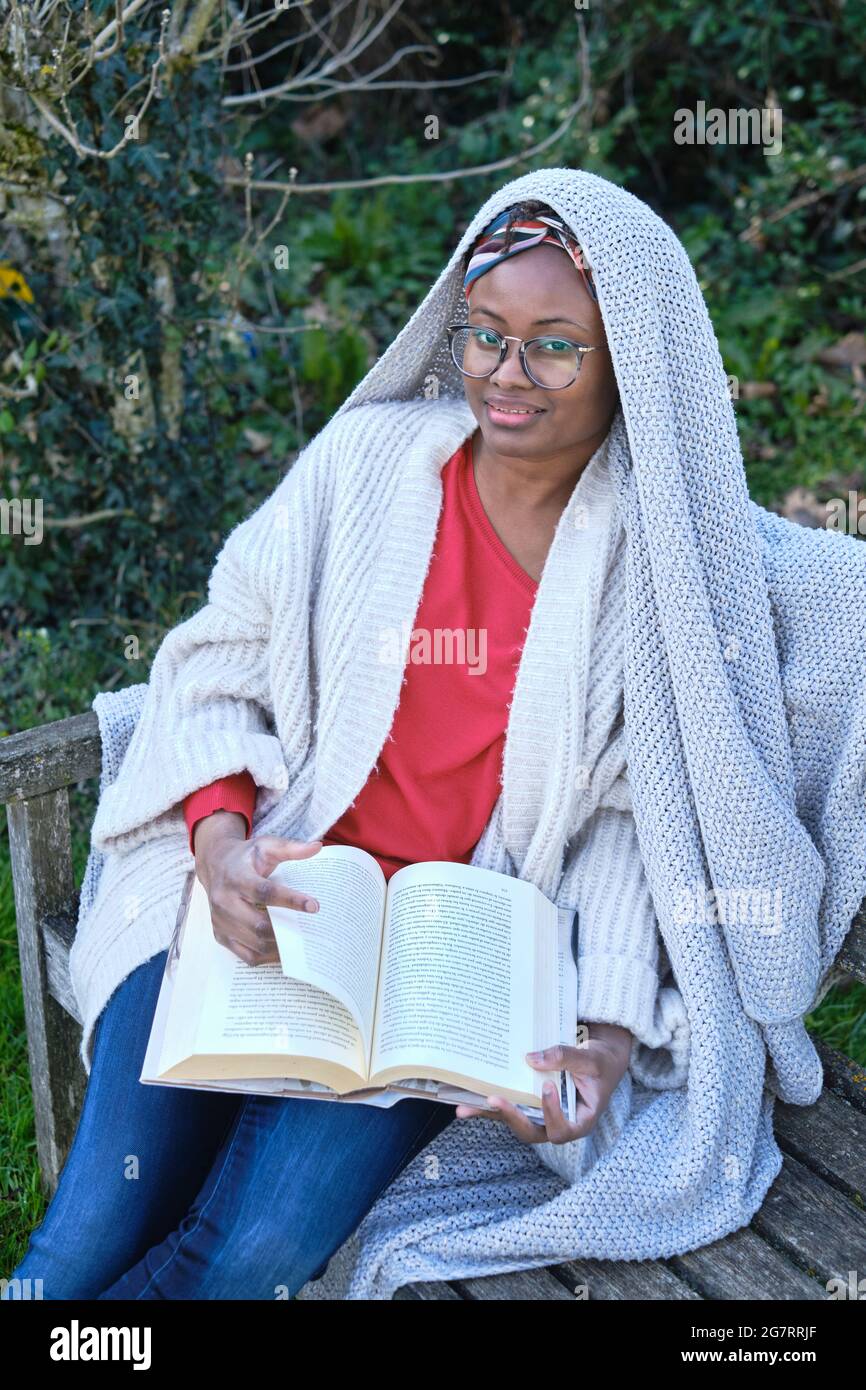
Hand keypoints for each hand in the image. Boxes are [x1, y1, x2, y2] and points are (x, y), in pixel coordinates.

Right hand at [194, 810, 322, 965]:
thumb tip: (317, 848)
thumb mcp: (266, 846)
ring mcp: (220, 921)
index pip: (264, 892)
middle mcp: (224, 901)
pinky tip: (285, 950)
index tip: (314, 906)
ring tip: (302, 942)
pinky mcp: (220, 935)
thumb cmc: (246, 857)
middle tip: (312, 932)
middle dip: (287, 929)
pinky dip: (268, 957)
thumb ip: (291, 848)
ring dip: (280, 946)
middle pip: (259, 924)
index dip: (290, 900)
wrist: (215, 865)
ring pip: (254, 943)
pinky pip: (246, 955)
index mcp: (236, 877)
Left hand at [454, 1021, 632, 1143]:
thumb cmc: (601, 1062)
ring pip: (515, 1121)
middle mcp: (559, 1123)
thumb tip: (532, 1059)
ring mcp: (542, 1116)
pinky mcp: (530, 1105)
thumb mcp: (591, 1059)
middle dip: (512, 1117)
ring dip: (491, 1114)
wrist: (599, 1059)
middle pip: (533, 1132)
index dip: (552, 1114)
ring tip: (465, 1107)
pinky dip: (490, 1104)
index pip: (562, 1129)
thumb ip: (566, 1058)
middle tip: (494, 1100)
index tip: (548, 1087)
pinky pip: (510, 1108)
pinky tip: (467, 1100)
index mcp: (580, 1121)